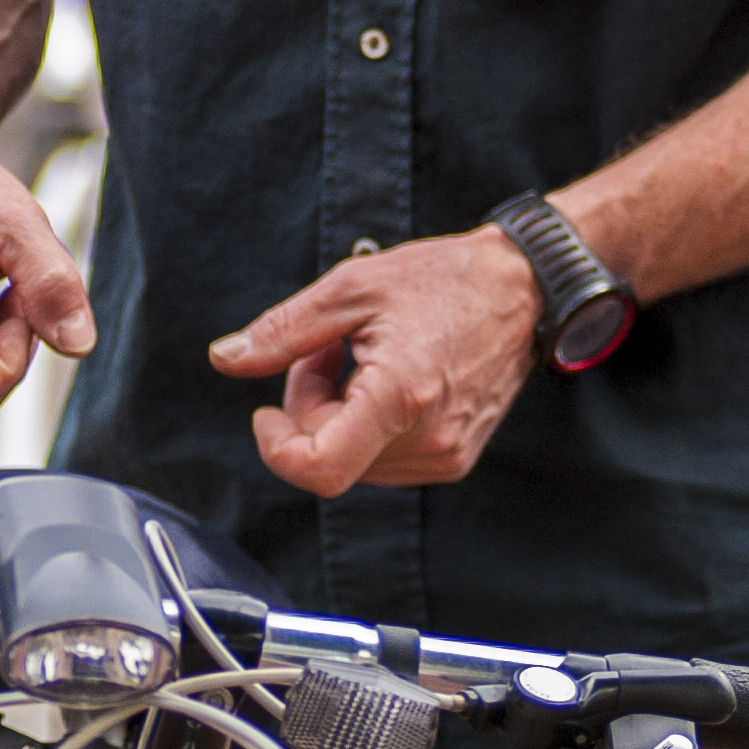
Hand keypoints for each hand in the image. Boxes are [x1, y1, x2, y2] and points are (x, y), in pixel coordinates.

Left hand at [205, 229, 542, 494]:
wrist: (523, 289)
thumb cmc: (441, 280)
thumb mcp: (350, 289)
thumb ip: (282, 332)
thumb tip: (225, 360)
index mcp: (399, 397)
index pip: (320, 469)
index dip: (276, 448)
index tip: (265, 411)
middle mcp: (428, 440)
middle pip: (328, 455)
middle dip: (307, 404)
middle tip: (323, 347)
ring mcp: (446, 456)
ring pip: (352, 459)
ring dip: (335, 412)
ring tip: (357, 355)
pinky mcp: (454, 459)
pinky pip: (381, 457)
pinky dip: (365, 421)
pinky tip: (381, 374)